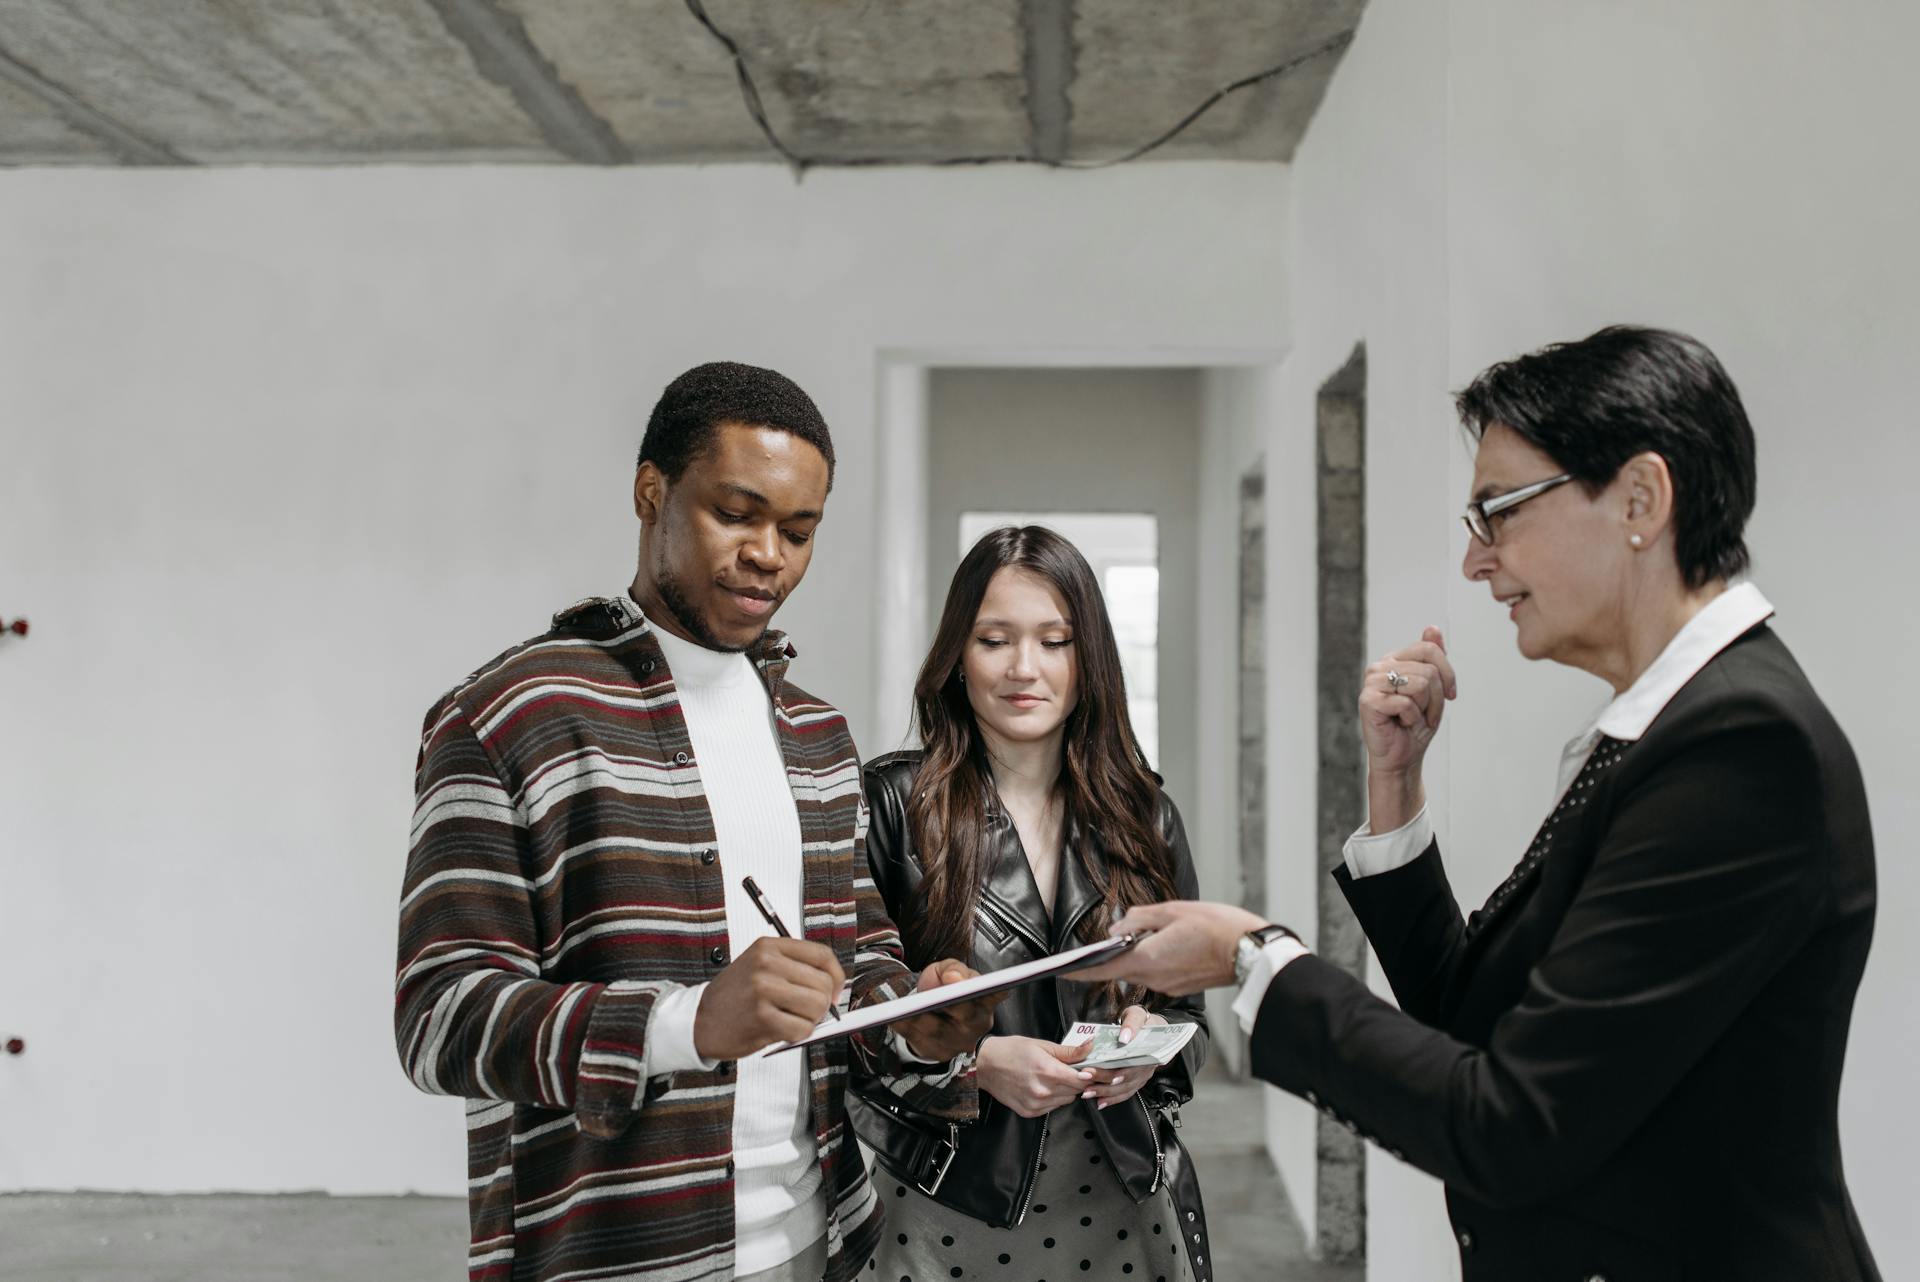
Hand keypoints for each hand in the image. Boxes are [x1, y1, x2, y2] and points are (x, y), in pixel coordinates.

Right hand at [693, 936, 845, 1060]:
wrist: (699, 1020)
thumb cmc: (734, 996)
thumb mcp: (760, 966)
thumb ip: (794, 968)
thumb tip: (834, 986)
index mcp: (769, 947)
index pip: (821, 955)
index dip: (836, 976)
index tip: (835, 990)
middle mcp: (767, 964)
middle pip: (822, 984)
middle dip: (823, 1003)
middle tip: (808, 1011)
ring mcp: (764, 990)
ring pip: (817, 1006)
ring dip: (811, 1020)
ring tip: (792, 1020)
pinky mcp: (763, 1018)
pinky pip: (803, 1029)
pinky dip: (799, 1034)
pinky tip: (783, 1030)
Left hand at [893, 959, 1004, 1061]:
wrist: (933, 1009)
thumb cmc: (946, 986)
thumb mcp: (950, 969)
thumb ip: (954, 968)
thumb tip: (954, 978)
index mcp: (985, 1001)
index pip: (993, 995)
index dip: (989, 991)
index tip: (967, 982)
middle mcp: (976, 1025)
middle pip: (964, 1014)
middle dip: (950, 1004)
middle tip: (934, 996)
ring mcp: (958, 1042)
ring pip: (938, 1029)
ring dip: (920, 1018)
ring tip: (904, 1008)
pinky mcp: (937, 1051)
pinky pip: (919, 1040)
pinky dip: (906, 1028)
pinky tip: (894, 1018)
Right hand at [975, 1034, 1098, 1117]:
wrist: (985, 1065)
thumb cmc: (1011, 1051)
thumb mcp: (1042, 1045)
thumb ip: (1069, 1051)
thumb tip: (1090, 1047)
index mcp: (1048, 1071)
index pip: (1082, 1080)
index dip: (1089, 1074)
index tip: (1089, 1069)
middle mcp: (1043, 1091)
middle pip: (1076, 1091)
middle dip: (1076, 1081)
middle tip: (1068, 1070)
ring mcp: (1036, 1104)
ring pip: (1066, 1101)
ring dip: (1065, 1091)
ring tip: (1051, 1077)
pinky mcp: (1029, 1112)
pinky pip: (1052, 1107)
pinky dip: (1052, 1098)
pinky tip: (1041, 1087)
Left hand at [1073, 901, 1265, 995]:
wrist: (1251, 952)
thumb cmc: (1216, 927)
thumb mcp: (1173, 910)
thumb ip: (1139, 918)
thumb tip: (1118, 927)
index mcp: (1146, 960)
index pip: (1102, 969)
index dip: (1078, 970)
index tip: (1060, 970)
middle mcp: (1154, 979)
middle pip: (1123, 966)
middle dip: (1118, 950)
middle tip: (1125, 930)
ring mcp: (1169, 986)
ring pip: (1143, 967)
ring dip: (1143, 951)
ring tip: (1165, 928)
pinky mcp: (1183, 986)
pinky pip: (1161, 971)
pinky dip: (1160, 958)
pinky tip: (1177, 942)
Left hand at [1081, 1005, 1167, 1110]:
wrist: (1154, 1029)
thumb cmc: (1144, 1022)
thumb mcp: (1137, 1015)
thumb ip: (1132, 1023)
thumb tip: (1124, 1037)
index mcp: (1148, 1051)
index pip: (1129, 1065)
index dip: (1112, 1070)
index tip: (1093, 1070)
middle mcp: (1146, 1066)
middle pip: (1124, 1079)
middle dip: (1102, 1082)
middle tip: (1084, 1078)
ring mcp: (1142, 1075)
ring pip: (1124, 1088)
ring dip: (1105, 1093)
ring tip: (1087, 1092)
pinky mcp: (1137, 1080)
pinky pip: (1126, 1093)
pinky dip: (1112, 1099)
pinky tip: (1100, 1102)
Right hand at [1359, 626, 1457, 827]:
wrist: (1401, 758)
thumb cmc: (1414, 726)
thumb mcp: (1433, 689)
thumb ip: (1432, 658)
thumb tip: (1432, 628)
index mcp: (1394, 659)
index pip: (1429, 649)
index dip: (1448, 673)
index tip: (1451, 694)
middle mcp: (1380, 666)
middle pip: (1429, 670)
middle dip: (1438, 698)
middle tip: (1427, 714)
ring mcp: (1371, 682)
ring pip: (1421, 684)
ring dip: (1427, 709)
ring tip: (1414, 719)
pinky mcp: (1368, 701)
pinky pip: (1406, 703)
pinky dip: (1412, 719)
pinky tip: (1402, 724)